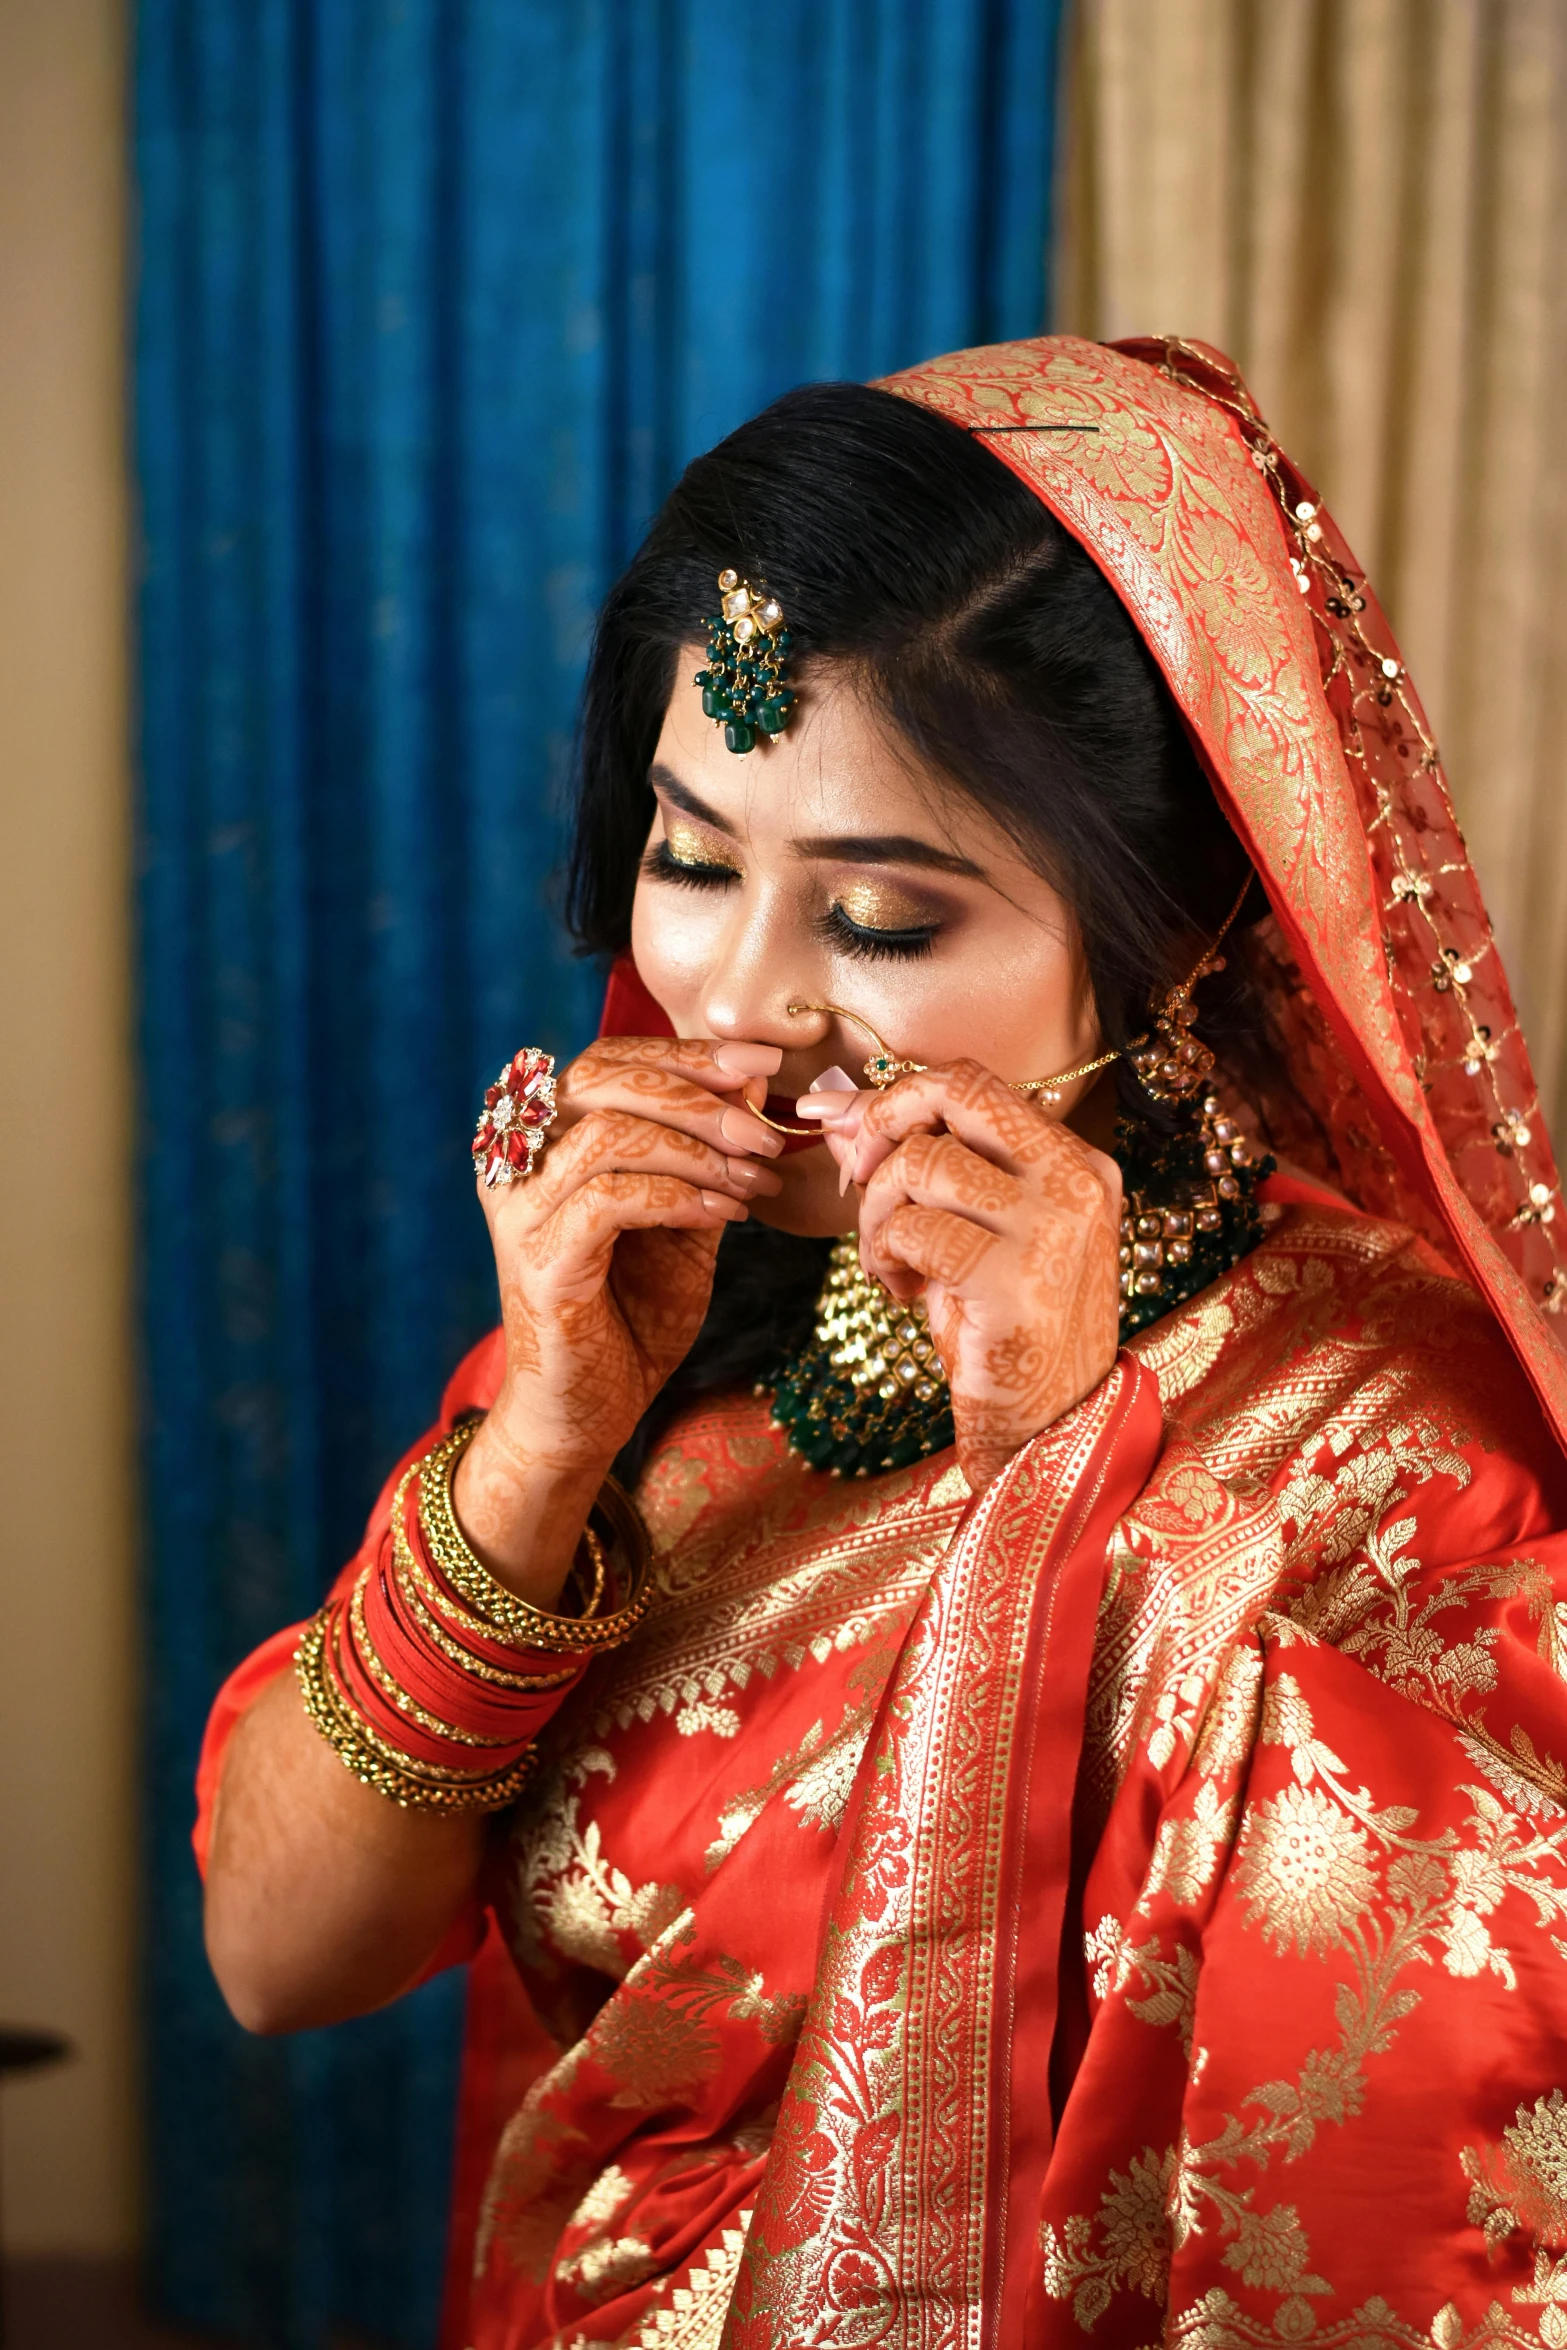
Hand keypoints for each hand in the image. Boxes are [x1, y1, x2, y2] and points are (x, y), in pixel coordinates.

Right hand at [455, 1035, 782, 1588]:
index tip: (763, 1063)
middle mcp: (515, 1166)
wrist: (589, 1413)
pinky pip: (612, 1199)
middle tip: (765, 1127)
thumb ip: (705, 1157)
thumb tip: (754, 1085)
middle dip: (697, 1091)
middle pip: (600, 1080)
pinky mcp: (540, 1263)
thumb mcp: (682, 1220)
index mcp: (542, 1141)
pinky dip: (679, 1196)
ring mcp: (520, 1213)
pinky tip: (726, 1214)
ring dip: (698, 1148)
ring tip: (754, 1178)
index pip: (607, 1061)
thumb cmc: (633, 1315)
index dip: (686, 1052)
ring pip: (609, 1136)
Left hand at [821, 1061, 1121, 1492]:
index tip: (845, 1126)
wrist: (1051, 1428)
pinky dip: (886, 1257)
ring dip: (877, 1213)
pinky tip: (904, 1292)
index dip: (898, 1094)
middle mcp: (1076, 1181)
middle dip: (883, 1122)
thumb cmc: (1003, 1328)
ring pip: (921, 1163)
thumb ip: (914, 1165)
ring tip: (890, 1262)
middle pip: (955, 1093)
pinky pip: (913, 1229)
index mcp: (1077, 1163)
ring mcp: (1051, 1226)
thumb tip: (833, 1109)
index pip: (976, 1085)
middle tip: (859, 1179)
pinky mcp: (1013, 1277)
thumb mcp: (965, 1233)